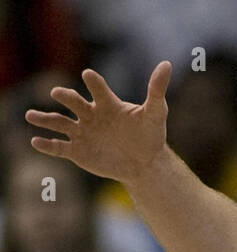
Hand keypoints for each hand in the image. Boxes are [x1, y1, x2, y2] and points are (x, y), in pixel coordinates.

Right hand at [26, 61, 171, 181]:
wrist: (145, 164)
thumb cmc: (150, 136)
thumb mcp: (156, 114)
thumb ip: (156, 90)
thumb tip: (167, 64)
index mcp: (107, 103)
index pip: (98, 89)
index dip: (94, 83)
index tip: (89, 76)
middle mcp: (90, 114)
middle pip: (73, 102)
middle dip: (66, 97)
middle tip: (58, 93)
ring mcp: (82, 132)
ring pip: (58, 123)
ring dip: (44, 118)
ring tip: (30, 116)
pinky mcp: (77, 151)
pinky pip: (58, 147)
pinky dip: (46, 144)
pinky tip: (36, 141)